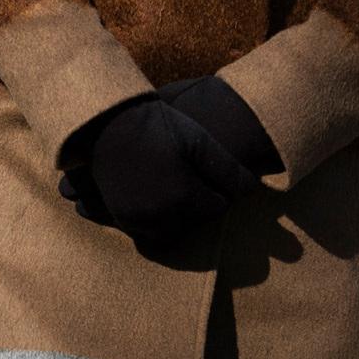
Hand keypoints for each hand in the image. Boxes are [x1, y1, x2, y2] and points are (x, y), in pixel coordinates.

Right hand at [58, 96, 258, 258]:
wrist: (107, 123)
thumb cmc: (156, 126)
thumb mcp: (197, 139)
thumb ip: (226, 168)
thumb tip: (251, 191)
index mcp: (183, 198)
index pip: (217, 210)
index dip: (219, 192)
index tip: (210, 175)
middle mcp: (160, 217)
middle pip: (195, 224)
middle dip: (200, 207)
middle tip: (194, 181)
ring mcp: (137, 220)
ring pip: (171, 235)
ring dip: (179, 220)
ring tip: (176, 192)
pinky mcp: (119, 218)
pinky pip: (144, 235)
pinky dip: (155, 224)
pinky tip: (156, 200)